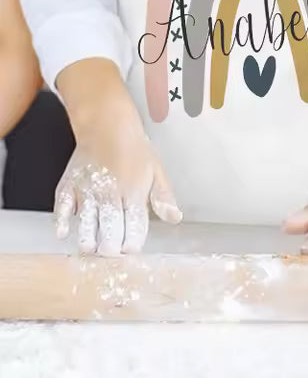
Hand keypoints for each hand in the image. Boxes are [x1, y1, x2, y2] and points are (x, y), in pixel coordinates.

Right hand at [54, 98, 180, 255]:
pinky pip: (61, 210)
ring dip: (89, 242)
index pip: (135, 229)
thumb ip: (164, 197)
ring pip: (87, 227)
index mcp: (135, 193)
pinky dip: (62, 223)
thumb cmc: (135, 149)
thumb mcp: (157, 170)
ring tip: (93, 247)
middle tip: (111, 252)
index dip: (132, 245)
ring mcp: (87, 192)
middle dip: (111, 249)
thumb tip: (175, 218)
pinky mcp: (68, 187)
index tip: (130, 249)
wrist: (108, 125)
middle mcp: (111, 195)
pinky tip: (65, 232)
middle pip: (110, 234)